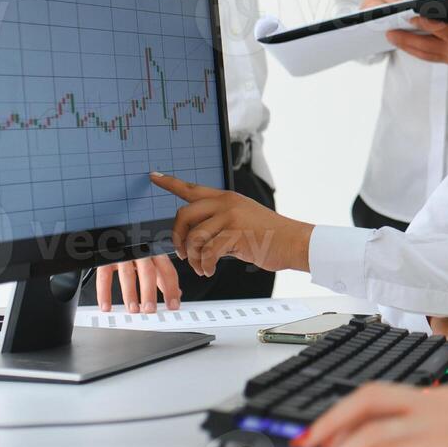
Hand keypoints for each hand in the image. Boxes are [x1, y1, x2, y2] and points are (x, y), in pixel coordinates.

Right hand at [94, 254, 180, 313]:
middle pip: (148, 272)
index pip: (167, 271)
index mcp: (156, 251)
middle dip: (150, 292)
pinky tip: (107, 306)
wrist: (114, 228)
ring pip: (127, 274)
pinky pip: (104, 276)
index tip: (173, 306)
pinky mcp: (105, 257)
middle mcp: (141, 251)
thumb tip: (177, 294)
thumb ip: (163, 275)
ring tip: (133, 310)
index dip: (171, 289)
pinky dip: (104, 292)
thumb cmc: (136, 246)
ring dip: (130, 294)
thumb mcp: (152, 257)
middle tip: (150, 310)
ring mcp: (123, 253)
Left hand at [151, 172, 313, 276]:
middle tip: (182, 253)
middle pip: (184, 215)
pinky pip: (208, 252)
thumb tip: (195, 239)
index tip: (154, 176)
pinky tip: (209, 270)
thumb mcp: (242, 219)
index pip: (191, 188)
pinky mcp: (236, 234)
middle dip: (177, 238)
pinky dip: (205, 265)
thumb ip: (218, 223)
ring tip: (201, 266)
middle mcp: (226, 203)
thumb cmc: (268, 234)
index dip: (169, 182)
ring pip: (194, 237)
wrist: (293, 241)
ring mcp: (231, 217)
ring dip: (193, 258)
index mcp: (225, 198)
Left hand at [292, 382, 447, 446]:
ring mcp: (438, 423)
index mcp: (443, 395)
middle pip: (366, 400)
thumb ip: (441, 430)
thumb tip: (406, 446)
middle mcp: (436, 401)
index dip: (346, 411)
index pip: (381, 393)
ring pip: (368, 432)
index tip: (324, 432)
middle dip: (329, 424)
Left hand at [385, 0, 447, 70]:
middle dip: (406, 38)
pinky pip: (428, 56)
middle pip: (426, 46)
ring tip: (391, 37)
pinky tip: (405, 44)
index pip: (442, 31)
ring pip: (424, 53)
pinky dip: (415, 50)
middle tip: (389, 30)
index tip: (411, 15)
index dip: (426, 23)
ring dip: (407, 46)